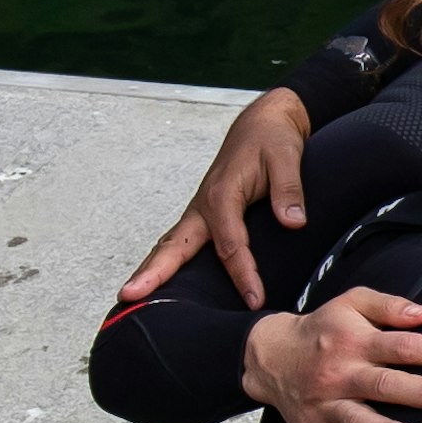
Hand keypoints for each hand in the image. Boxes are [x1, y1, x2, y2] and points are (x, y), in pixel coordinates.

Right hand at [120, 87, 315, 309]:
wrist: (262, 122)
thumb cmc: (272, 138)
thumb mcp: (287, 157)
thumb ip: (288, 191)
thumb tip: (293, 222)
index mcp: (222, 195)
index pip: (230, 244)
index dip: (243, 274)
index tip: (254, 299)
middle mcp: (204, 207)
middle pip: (175, 246)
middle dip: (153, 273)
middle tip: (129, 297)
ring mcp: (200, 213)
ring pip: (172, 247)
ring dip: (152, 271)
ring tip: (128, 299)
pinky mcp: (204, 217)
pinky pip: (183, 244)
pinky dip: (167, 264)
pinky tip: (159, 286)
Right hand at [240, 287, 421, 422]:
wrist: (270, 355)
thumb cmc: (323, 329)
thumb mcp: (351, 303)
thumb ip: (389, 306)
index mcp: (356, 341)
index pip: (402, 346)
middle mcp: (342, 373)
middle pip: (384, 384)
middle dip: (421, 393)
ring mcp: (326, 403)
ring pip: (357, 419)